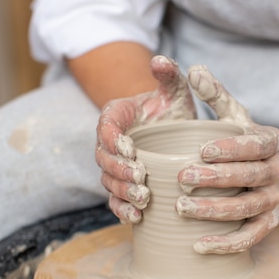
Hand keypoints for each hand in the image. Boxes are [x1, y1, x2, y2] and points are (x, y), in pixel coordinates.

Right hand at [95, 55, 195, 223]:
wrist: (173, 131)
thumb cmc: (171, 109)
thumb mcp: (173, 90)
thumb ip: (168, 74)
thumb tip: (160, 60)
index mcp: (115, 117)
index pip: (106, 128)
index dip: (114, 140)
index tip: (131, 149)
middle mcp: (109, 143)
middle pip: (104, 159)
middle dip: (120, 170)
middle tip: (141, 176)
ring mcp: (114, 167)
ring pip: (108, 182)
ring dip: (123, 192)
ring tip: (143, 198)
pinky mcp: (122, 186)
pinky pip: (115, 201)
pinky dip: (122, 210)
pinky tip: (136, 218)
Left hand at [177, 65, 278, 253]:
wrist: (276, 170)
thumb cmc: (246, 140)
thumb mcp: (236, 115)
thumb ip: (216, 95)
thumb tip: (193, 69)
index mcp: (273, 142)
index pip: (256, 145)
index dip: (232, 149)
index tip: (202, 150)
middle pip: (250, 177)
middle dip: (215, 179)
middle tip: (181, 178)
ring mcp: (275, 200)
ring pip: (248, 208)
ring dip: (216, 210)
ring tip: (182, 208)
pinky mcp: (268, 223)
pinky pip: (251, 237)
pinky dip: (227, 244)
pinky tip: (199, 245)